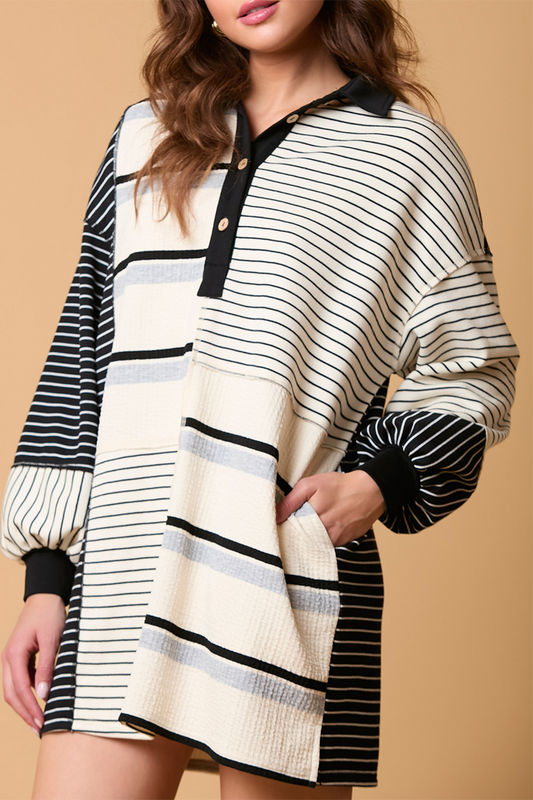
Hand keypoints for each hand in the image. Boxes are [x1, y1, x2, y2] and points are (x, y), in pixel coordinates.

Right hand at [2, 593, 65, 734]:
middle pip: (12, 694)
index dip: (31, 709)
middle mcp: (8, 659)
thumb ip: (47, 666)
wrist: (45, 596)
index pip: (20, 690)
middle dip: (25, 714)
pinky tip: (41, 700)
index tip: (42, 723)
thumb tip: (43, 693)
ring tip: (39, 721)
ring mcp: (12, 658)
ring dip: (25, 706)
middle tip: (39, 730)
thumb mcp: (52, 639)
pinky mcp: (20, 657)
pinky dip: (28, 693)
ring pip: (14, 689)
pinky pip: (21, 680)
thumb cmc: (49, 614)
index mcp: (13, 655)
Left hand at [276, 470, 385, 546]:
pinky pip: (328, 545)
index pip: (291, 532)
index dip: (285, 530)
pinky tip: (322, 529)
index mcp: (314, 516)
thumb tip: (275, 517)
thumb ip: (291, 501)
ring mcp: (337, 539)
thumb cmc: (339, 486)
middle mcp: (326, 531)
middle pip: (303, 541)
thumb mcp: (310, 485)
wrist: (370, 490)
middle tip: (294, 528)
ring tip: (309, 527)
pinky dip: (322, 540)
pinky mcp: (345, 542)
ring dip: (310, 539)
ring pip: (315, 545)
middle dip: (296, 537)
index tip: (280, 529)